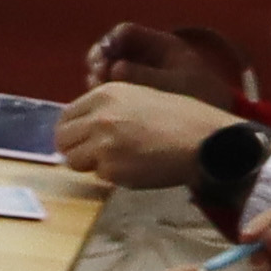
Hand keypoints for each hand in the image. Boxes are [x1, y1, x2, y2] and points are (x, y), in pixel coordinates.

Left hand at [58, 81, 240, 190]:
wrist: (207, 140)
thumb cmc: (183, 118)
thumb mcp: (142, 97)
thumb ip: (111, 109)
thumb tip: (84, 126)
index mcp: (107, 94)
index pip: (66, 116)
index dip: (73, 130)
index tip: (83, 139)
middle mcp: (100, 117)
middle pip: (62, 138)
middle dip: (75, 148)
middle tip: (95, 155)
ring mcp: (103, 144)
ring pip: (73, 160)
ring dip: (91, 164)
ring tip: (120, 160)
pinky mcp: (111, 169)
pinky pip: (98, 175)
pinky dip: (113, 175)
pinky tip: (137, 167)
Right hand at [88, 19, 255, 112]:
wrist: (219, 126)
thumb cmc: (200, 99)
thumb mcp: (172, 85)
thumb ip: (142, 76)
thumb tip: (113, 69)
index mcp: (162, 45)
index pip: (124, 33)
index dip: (107, 45)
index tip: (99, 64)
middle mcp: (149, 56)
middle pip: (112, 51)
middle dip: (99, 65)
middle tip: (95, 82)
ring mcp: (143, 74)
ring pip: (109, 70)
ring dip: (99, 82)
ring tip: (98, 97)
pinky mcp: (138, 93)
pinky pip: (114, 88)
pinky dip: (106, 95)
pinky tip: (104, 107)